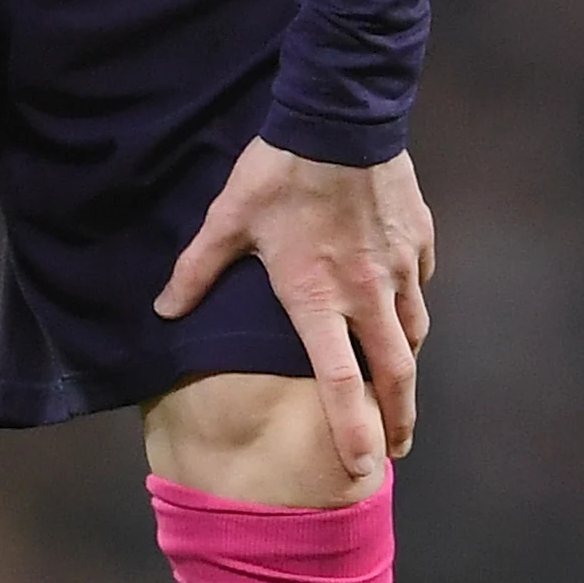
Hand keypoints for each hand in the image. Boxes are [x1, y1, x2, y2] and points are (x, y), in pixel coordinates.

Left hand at [156, 140, 436, 488]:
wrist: (341, 114)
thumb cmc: (280, 171)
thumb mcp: (230, 220)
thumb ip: (197, 270)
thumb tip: (163, 311)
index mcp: (318, 298)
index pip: (342, 382)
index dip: (353, 430)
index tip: (363, 467)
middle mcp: (367, 293)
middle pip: (396, 372)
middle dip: (399, 418)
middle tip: (396, 450)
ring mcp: (401, 266)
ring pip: (414, 330)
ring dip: (406, 365)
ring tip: (399, 387)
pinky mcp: (420, 238)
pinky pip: (420, 285)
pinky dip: (409, 305)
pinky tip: (398, 304)